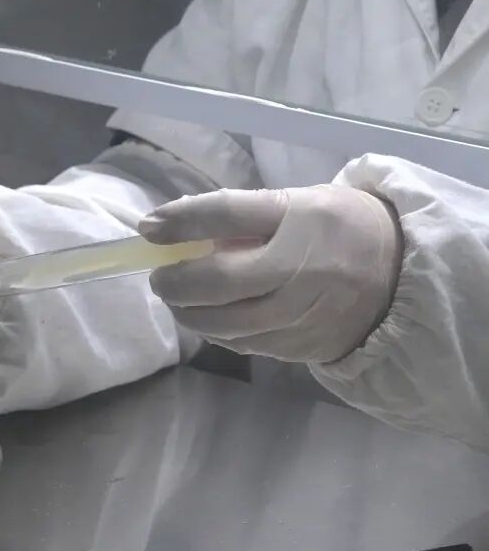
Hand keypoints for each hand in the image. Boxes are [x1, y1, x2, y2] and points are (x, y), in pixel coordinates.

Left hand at [138, 185, 401, 362]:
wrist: (403, 276)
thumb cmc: (337, 228)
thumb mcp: (296, 204)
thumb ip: (237, 214)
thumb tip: (166, 226)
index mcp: (303, 220)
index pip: (231, 214)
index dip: (183, 221)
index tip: (148, 228)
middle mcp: (304, 269)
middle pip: (220, 280)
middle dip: (176, 281)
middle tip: (159, 276)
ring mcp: (304, 314)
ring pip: (226, 322)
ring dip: (189, 312)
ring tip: (176, 298)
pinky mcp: (303, 347)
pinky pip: (244, 343)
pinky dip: (216, 331)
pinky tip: (208, 317)